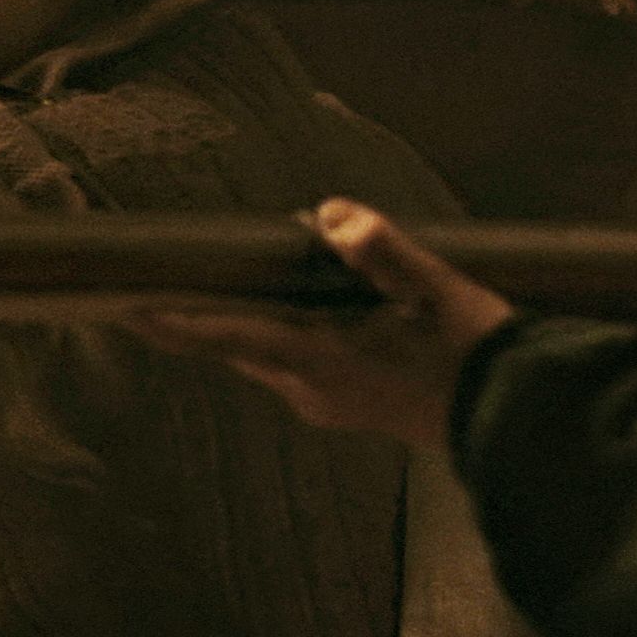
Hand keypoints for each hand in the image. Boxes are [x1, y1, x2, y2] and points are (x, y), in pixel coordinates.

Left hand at [130, 200, 517, 452]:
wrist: (517, 422)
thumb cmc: (476, 354)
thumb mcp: (436, 291)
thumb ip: (381, 250)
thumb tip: (330, 214)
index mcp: (316, 360)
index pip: (223, 336)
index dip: (168, 320)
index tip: (119, 306)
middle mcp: (309, 389)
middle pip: (233, 345)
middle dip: (196, 316)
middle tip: (153, 285)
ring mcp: (328, 402)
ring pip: (262, 356)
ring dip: (238, 325)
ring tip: (212, 286)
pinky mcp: (351, 405)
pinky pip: (292, 364)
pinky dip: (275, 335)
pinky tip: (292, 310)